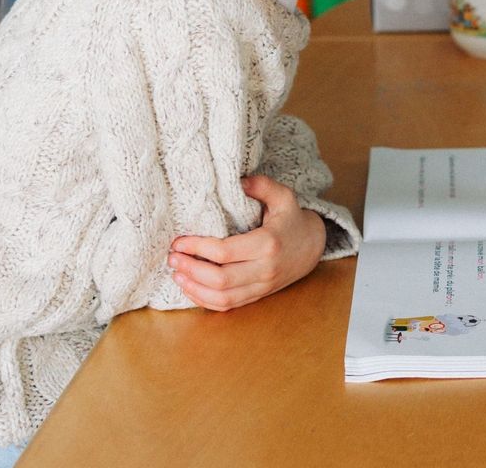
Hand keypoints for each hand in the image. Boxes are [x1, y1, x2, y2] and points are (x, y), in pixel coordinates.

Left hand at [167, 175, 325, 311]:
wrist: (312, 246)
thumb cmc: (292, 219)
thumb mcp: (283, 197)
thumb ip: (262, 185)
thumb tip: (238, 181)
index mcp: (268, 244)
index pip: (224, 252)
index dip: (197, 248)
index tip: (179, 241)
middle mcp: (265, 269)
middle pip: (220, 279)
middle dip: (190, 269)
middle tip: (172, 258)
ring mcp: (262, 286)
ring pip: (222, 297)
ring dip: (194, 288)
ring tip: (177, 274)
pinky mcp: (258, 295)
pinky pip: (229, 305)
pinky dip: (206, 301)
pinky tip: (191, 289)